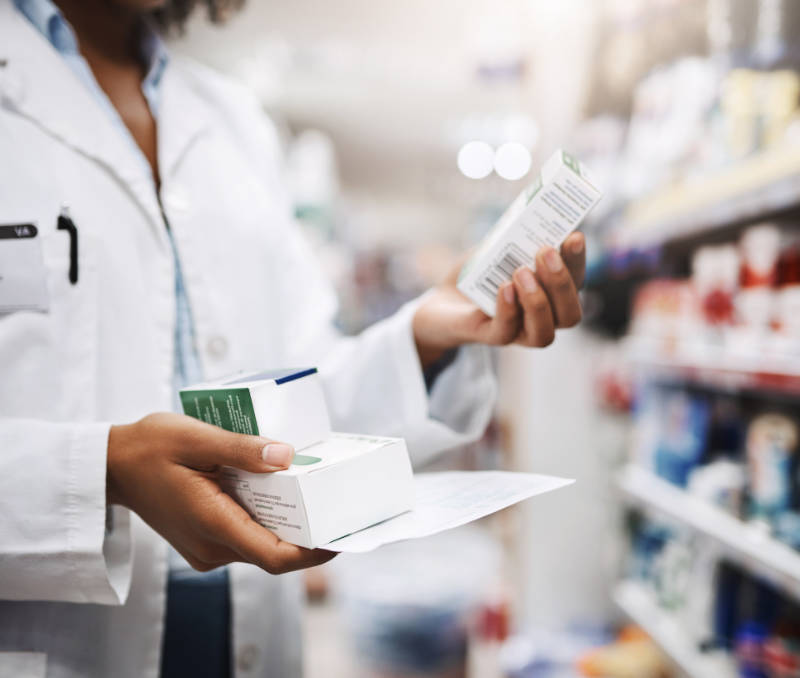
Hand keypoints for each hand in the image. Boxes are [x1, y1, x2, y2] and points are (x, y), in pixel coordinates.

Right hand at [107, 413, 335, 573]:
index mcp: (211, 523)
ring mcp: (207, 548)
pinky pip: (246, 536)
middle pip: (273, 550)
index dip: (314, 553)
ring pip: (260, 543)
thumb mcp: (195, 437)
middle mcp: (211, 546)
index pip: (274, 556)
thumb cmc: (150, 446)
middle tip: (339, 504)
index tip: (342, 537)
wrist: (112, 465)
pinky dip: (266, 519)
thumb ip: (241, 449)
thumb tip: (286, 456)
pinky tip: (278, 490)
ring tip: (314, 490)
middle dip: (309, 533)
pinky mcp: (205, 542)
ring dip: (288, 523)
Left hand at [413, 233, 585, 365]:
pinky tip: (504, 287)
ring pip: (543, 334)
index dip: (578, 261)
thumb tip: (530, 215)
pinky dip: (507, 309)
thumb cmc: (480, 273)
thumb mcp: (499, 249)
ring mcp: (517, 332)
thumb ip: (516, 237)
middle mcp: (542, 318)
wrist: (443, 300)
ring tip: (520, 271)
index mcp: (552, 295)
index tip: (574, 236)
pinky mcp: (488, 336)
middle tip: (545, 252)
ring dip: (538, 301)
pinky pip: (504, 332)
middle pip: (569, 315)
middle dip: (561, 283)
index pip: (577, 283)